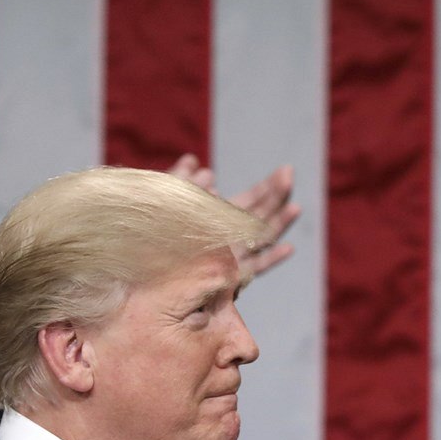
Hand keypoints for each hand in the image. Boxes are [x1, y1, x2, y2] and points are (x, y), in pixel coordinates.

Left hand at [164, 157, 299, 275]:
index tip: (285, 171)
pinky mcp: (229, 277)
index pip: (251, 202)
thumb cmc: (151, 237)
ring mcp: (232, 257)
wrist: (145, 275)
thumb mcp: (164, 204)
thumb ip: (179, 182)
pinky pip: (255, 268)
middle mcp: (230, 238)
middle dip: (277, 195)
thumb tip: (195, 162)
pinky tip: (288, 248)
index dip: (268, 188)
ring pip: (263, 239)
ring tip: (295, 208)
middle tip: (289, 175)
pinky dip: (272, 258)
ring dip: (280, 223)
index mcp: (219, 220)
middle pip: (262, 215)